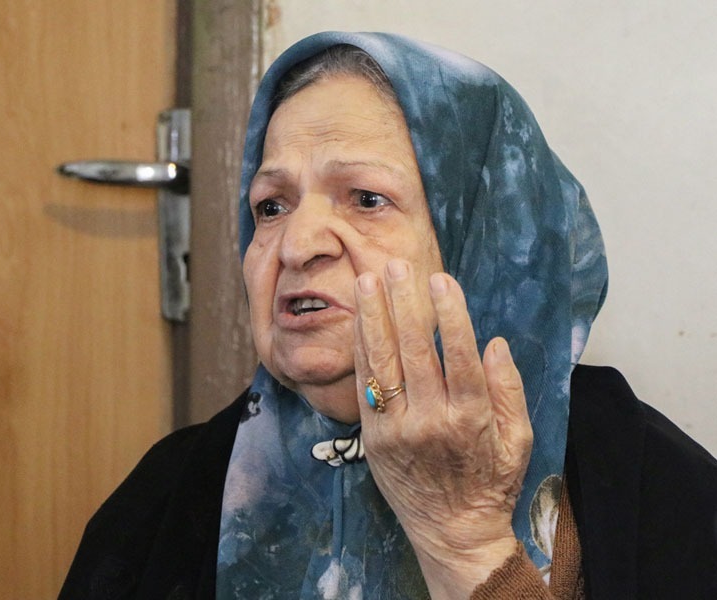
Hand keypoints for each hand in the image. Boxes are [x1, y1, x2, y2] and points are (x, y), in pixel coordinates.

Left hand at [354, 259, 533, 598]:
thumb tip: (495, 343)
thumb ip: (509, 390)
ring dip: (374, 318)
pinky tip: (360, 321)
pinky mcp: (373, 438)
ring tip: (369, 281)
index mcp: (470, 420)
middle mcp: (430, 422)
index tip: (441, 280)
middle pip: (415, 351)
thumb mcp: (518, 440)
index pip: (460, 356)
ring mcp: (396, 430)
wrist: (451, 532)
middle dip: (405, 303)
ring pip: (383, 364)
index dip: (451, 315)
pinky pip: (365, 386)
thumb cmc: (490, 483)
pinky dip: (362, 351)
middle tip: (398, 266)